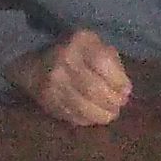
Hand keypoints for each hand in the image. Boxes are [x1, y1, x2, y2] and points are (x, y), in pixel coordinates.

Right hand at [6, 29, 131, 126]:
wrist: (34, 61)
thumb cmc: (75, 52)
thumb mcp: (95, 44)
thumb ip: (111, 62)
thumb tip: (124, 90)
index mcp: (79, 41)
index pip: (103, 62)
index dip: (119, 80)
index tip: (127, 90)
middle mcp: (63, 60)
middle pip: (94, 88)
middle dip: (112, 101)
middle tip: (119, 105)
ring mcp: (53, 83)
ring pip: (83, 106)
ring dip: (102, 114)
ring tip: (110, 114)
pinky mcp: (48, 101)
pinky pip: (72, 115)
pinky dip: (88, 119)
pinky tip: (94, 116)